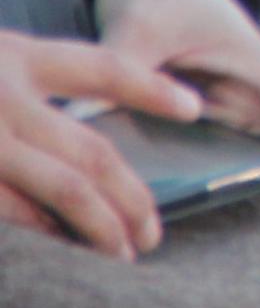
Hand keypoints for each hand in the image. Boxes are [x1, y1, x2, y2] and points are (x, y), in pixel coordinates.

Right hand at [0, 25, 191, 254]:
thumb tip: (73, 144)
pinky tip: (59, 248)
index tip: (192, 107)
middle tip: (154, 229)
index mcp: (12, 54)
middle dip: (130, 193)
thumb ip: (17, 84)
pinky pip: (7, 207)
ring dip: (96, 224)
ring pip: (59, 185)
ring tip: (123, 253)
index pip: (102, 68)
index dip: (150, 89)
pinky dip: (37, 229)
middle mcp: (1, 92)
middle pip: (90, 148)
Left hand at [89, 0, 259, 213]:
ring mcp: (236, 102)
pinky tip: (160, 202)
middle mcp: (257, 89)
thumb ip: (120, 76)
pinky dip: (209, 179)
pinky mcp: (210, 111)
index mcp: (258, 65)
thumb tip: (88, 128)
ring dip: (245, 188)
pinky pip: (223, 152)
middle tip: (250, 234)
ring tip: (185, 222)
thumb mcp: (138, 27)